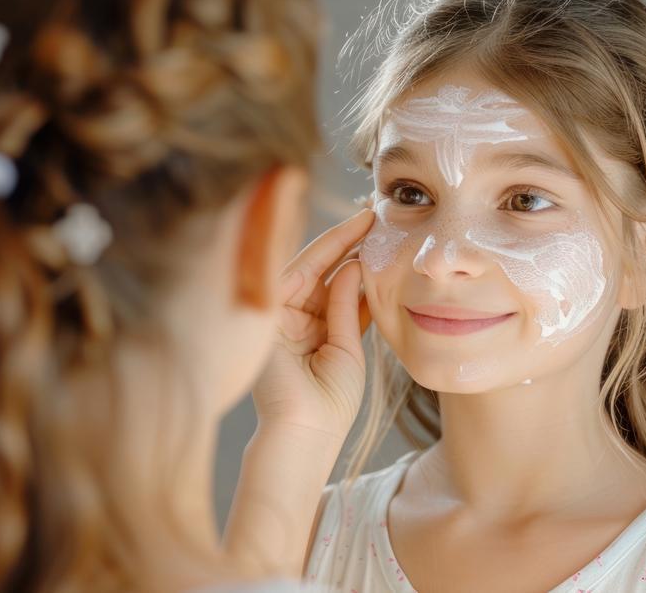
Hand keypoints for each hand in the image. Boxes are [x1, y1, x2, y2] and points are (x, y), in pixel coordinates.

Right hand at [252, 208, 375, 441]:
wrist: (305, 430)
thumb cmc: (330, 402)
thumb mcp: (348, 349)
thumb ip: (348, 308)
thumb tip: (355, 265)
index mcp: (312, 329)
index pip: (334, 286)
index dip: (356, 260)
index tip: (380, 235)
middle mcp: (291, 318)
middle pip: (320, 271)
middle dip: (346, 242)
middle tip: (374, 214)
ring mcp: (276, 315)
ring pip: (307, 268)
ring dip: (336, 244)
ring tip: (365, 222)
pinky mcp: (265, 314)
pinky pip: (294, 277)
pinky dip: (320, 260)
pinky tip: (346, 244)